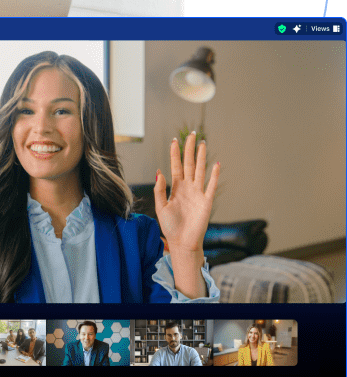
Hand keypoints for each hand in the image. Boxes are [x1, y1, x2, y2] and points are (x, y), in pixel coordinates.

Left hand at [153, 131, 219, 252]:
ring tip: (202, 143)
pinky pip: (211, 186)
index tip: (175, 140)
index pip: (175, 166)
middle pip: (189, 164)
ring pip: (200, 170)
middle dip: (189, 149)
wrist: (182, 242)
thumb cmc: (170, 226)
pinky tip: (216, 164)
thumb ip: (159, 190)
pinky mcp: (207, 201)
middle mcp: (187, 187)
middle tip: (191, 135)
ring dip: (202, 157)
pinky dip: (214, 175)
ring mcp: (198, 193)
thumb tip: (159, 172)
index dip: (175, 153)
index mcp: (175, 188)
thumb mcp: (160, 207)